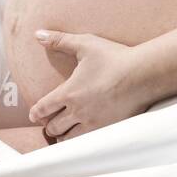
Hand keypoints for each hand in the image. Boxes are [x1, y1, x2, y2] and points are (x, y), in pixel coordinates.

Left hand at [27, 30, 155, 138]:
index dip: (36, 113)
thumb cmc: (114, 58)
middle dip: (49, 127)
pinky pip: (88, 142)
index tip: (34, 115)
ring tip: (63, 135)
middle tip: (49, 125)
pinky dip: (80, 142)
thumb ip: (59, 40)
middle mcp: (78, 111)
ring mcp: (93, 123)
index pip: (44, 107)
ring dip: (63, 137)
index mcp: (68, 92)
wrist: (142, 75)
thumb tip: (37, 34)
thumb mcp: (85, 44)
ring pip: (70, 138)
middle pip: (54, 127)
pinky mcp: (108, 129)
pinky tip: (82, 139)